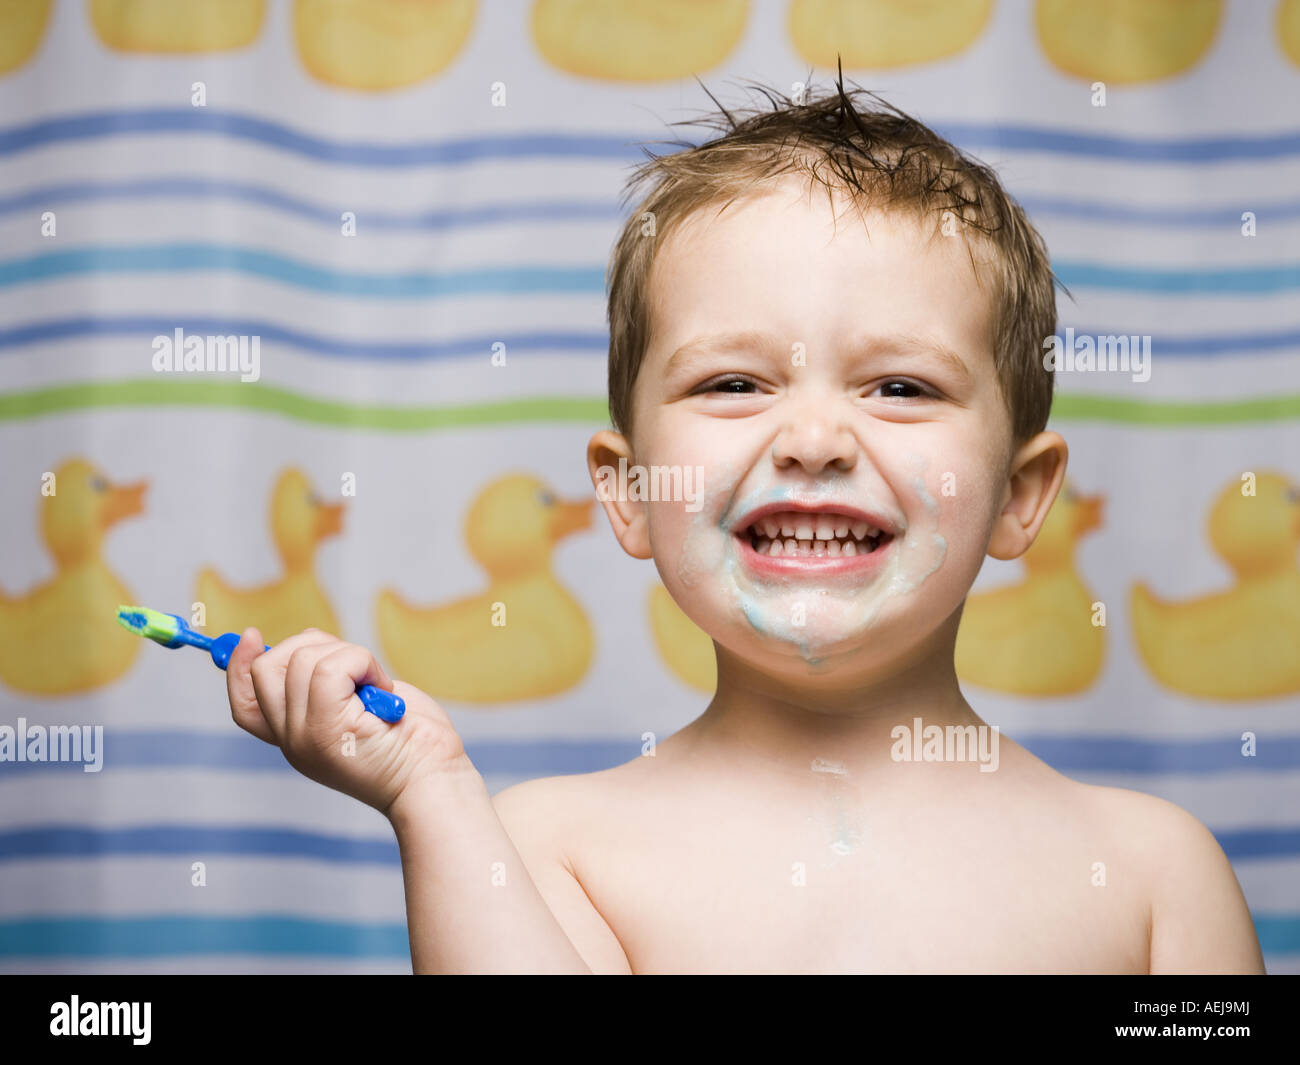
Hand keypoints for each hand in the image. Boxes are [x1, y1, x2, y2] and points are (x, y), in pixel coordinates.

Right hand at [225, 627, 472, 817]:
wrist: (433, 780)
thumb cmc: (411, 739)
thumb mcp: (360, 706)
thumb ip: (328, 685)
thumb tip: (308, 643)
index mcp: (296, 738)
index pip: (245, 703)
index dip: (239, 666)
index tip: (252, 636)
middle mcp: (292, 741)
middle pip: (269, 668)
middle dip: (313, 645)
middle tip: (357, 667)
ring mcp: (305, 737)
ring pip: (304, 660)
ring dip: (351, 656)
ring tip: (377, 688)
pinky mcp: (327, 729)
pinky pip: (333, 666)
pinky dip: (364, 663)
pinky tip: (383, 690)